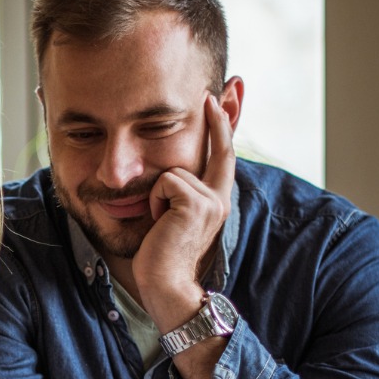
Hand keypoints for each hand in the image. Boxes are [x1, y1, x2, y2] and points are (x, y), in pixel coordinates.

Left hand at [134, 93, 235, 325]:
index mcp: (215, 201)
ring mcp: (211, 200)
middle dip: (218, 118)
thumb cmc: (160, 257)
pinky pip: (165, 181)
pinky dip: (155, 200)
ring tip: (160, 221)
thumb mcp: (169, 217)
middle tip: (210, 93)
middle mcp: (220, 198)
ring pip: (173, 170)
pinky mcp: (196, 202)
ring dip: (157, 194)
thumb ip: (175, 193)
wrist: (166, 285)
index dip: (223, 127)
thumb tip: (166, 174)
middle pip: (219, 149)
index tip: (221, 99)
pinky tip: (159, 222)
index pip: (223, 157)